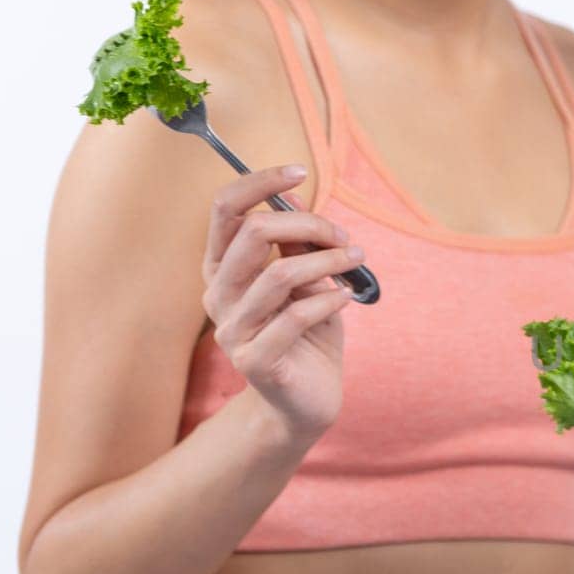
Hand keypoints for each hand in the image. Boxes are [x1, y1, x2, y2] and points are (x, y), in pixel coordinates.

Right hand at [202, 164, 360, 442]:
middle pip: (252, 233)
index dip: (260, 182)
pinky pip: (296, 315)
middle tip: (345, 238)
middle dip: (309, 225)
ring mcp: (232, 330)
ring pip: (279, 273)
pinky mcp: (255, 360)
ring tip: (355, 261)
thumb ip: (296, 245)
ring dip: (328, 260)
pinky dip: (329, 299)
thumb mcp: (306, 280)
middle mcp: (218, 295)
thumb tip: (296, 203)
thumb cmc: (307, 334)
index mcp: (222, 268)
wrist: (306, 401)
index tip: (299, 172)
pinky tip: (346, 297)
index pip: (225, 209)